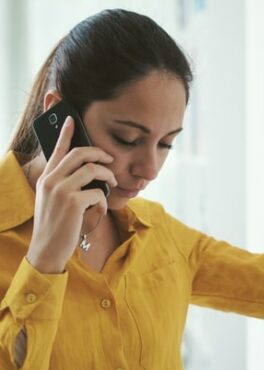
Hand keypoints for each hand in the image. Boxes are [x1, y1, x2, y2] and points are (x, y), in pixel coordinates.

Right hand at [26, 116, 117, 273]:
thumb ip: (65, 184)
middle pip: (79, 154)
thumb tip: (90, 172)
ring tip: (111, 182)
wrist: (47, 249)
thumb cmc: (56, 225)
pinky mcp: (73, 203)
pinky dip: (104, 200)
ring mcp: (61, 190)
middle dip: (99, 153)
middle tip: (110, 159)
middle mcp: (51, 180)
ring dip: (107, 175)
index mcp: (46, 178)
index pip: (56, 150)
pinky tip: (100, 208)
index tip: (72, 119)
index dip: (65, 133)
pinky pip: (98, 192)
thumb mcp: (54, 200)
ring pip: (93, 170)